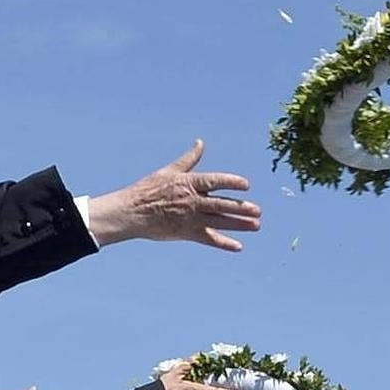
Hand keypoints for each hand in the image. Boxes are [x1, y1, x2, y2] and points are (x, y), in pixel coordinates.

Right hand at [87, 139, 260, 250]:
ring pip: (219, 221)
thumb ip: (189, 159)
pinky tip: (238, 246)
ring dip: (239, 224)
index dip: (231, 182)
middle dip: (240, 208)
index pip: (215, 181)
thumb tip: (201, 142)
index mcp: (189, 183)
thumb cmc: (148, 189)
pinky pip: (208, 239)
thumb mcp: (169, 171)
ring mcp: (190, 218)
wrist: (131, 212)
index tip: (246, 185)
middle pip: (221, 204)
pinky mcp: (187, 232)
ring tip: (256, 226)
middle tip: (258, 211)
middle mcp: (192, 201)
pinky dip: (223, 244)